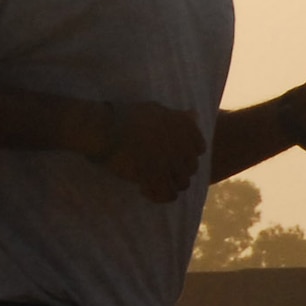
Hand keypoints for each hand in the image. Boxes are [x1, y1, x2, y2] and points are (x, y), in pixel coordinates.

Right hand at [69, 101, 205, 203]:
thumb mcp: (156, 110)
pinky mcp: (155, 176)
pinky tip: (143, 189)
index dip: (187, 155)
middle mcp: (180, 143)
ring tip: (152, 181)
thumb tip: (196, 116)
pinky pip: (168, 194)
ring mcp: (169, 161)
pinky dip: (158, 195)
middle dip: (177, 171)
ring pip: (182, 183)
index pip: (200, 148)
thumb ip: (178, 117)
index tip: (173, 156)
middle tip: (159, 171)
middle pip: (191, 168)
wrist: (105, 129)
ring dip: (169, 184)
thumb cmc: (127, 117)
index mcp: (182, 126)